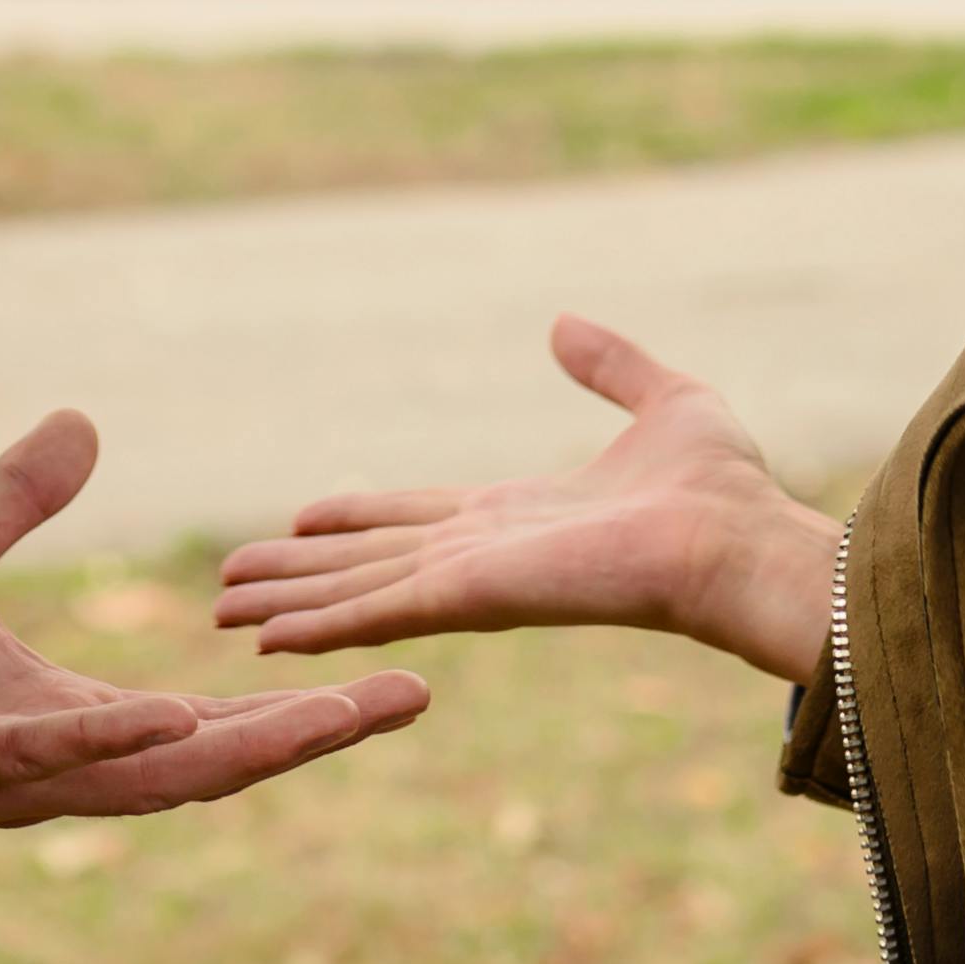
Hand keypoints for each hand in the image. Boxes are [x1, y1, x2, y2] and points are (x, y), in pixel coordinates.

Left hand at [0, 410, 431, 838]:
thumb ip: (17, 500)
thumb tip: (85, 426)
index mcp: (64, 718)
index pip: (208, 719)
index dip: (299, 701)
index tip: (396, 673)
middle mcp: (50, 764)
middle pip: (207, 759)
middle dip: (308, 734)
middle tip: (409, 695)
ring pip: (144, 775)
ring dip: (237, 747)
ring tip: (330, 718)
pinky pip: (30, 762)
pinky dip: (97, 742)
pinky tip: (164, 714)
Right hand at [214, 317, 835, 683]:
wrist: (741, 545)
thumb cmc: (722, 491)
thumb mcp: (667, 402)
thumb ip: (611, 367)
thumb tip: (563, 325)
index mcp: (519, 515)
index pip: (416, 519)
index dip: (357, 519)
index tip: (304, 517)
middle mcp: (484, 554)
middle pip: (368, 562)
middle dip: (301, 573)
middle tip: (231, 582)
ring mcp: (473, 580)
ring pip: (358, 591)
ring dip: (290, 603)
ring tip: (224, 612)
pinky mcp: (472, 598)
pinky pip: (378, 610)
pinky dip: (319, 625)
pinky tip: (266, 638)